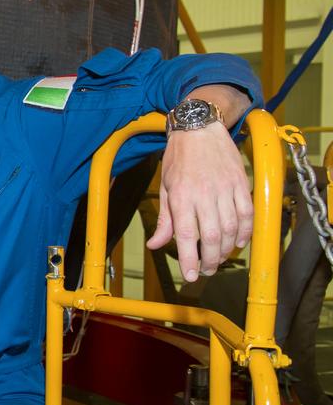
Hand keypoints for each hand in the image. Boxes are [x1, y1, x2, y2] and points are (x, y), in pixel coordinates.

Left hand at [146, 121, 251, 281]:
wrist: (200, 128)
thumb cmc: (179, 158)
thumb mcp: (165, 187)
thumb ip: (164, 219)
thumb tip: (155, 245)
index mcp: (181, 196)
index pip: (185, 235)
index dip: (189, 259)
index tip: (191, 276)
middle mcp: (204, 194)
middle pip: (211, 237)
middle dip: (209, 260)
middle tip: (205, 270)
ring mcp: (226, 189)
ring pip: (231, 228)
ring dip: (226, 249)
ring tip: (218, 259)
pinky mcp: (241, 183)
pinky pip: (247, 213)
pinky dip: (245, 232)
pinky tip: (238, 242)